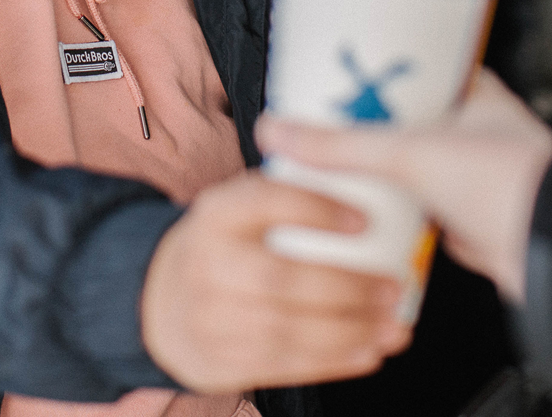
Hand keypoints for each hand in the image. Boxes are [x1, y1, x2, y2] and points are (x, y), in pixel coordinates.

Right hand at [140, 171, 412, 393]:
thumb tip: (369, 186)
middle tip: (392, 286)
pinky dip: (333, 361)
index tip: (365, 220)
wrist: (157, 302)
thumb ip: (287, 200)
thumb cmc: (224, 248)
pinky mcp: (218, 362)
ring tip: (394, 326)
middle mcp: (206, 263)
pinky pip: (284, 366)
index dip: (316, 210)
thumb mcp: (237, 210)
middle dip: (347, 286)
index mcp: (215, 214)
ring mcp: (208, 317)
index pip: (265, 201)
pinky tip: (369, 350)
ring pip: (287, 329)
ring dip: (350, 331)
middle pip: (281, 277)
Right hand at [255, 69, 551, 303]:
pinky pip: (421, 212)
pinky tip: (368, 217)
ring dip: (381, 173)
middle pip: (405, 120)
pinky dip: (396, 215)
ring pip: (413, 168)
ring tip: (334, 169)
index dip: (377, 67)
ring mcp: (473, 178)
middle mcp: (475, 131)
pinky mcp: (470, 221)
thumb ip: (342, 145)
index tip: (338, 68)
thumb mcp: (411, 151)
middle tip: (324, 125)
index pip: (417, 64)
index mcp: (472, 92)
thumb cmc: (514, 183)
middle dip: (367, 127)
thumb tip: (283, 132)